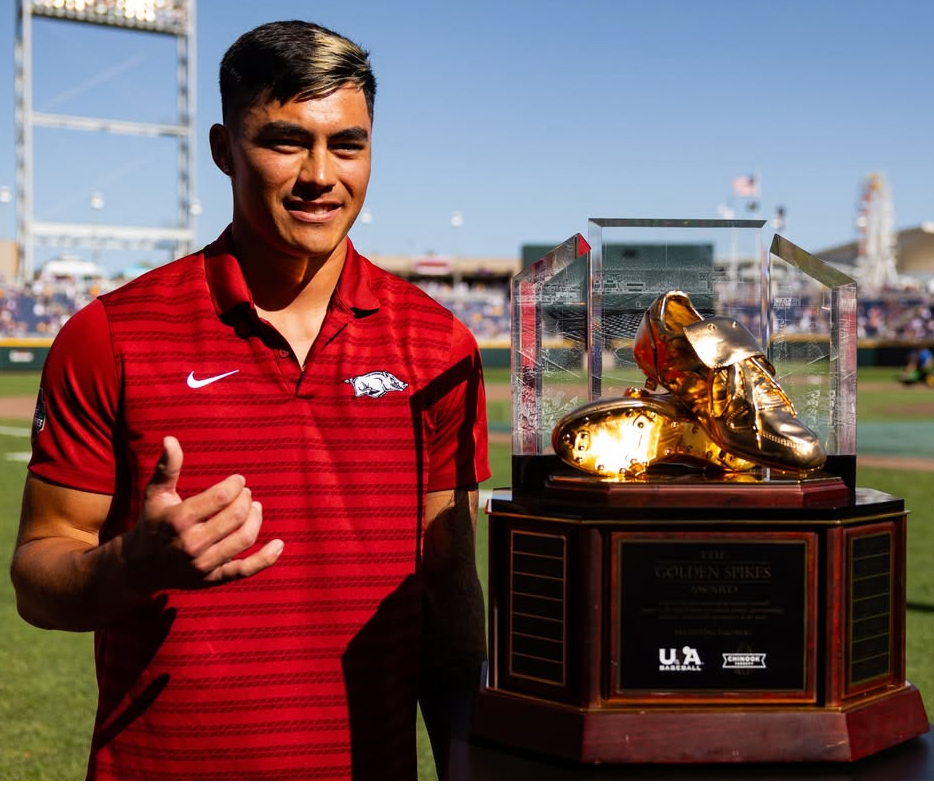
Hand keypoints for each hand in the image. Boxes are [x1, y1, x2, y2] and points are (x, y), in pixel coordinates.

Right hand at [124, 436, 283, 590]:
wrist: (140, 566)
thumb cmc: (153, 522)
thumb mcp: (156, 494)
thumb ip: (167, 467)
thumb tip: (170, 439)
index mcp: (179, 519)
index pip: (222, 497)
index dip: (236, 485)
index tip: (238, 480)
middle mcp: (192, 544)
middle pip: (236, 516)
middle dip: (246, 499)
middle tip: (246, 492)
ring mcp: (204, 564)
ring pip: (244, 538)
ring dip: (256, 519)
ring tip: (256, 507)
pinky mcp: (213, 579)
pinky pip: (245, 570)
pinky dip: (266, 558)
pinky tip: (279, 544)